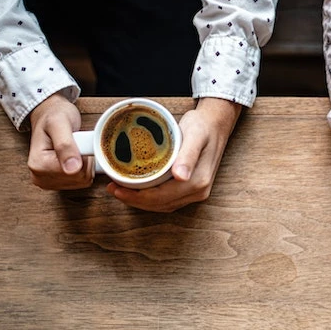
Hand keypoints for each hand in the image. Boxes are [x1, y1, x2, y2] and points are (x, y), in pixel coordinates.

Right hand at [28, 92, 94, 189]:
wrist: (50, 115)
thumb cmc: (54, 116)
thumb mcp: (59, 123)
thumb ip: (65, 145)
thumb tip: (72, 168)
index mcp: (38, 165)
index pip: (76, 172)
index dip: (83, 155)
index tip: (76, 141)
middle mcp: (40, 177)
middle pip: (80, 178)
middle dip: (85, 159)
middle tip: (75, 143)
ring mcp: (49, 181)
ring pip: (84, 180)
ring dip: (85, 163)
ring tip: (74, 148)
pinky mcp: (58, 183)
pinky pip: (83, 181)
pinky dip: (84, 168)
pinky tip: (75, 156)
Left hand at [107, 97, 241, 211]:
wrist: (216, 124)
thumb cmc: (203, 127)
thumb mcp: (195, 136)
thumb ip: (188, 155)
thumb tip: (181, 176)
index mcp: (198, 181)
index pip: (161, 197)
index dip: (136, 197)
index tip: (117, 188)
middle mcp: (199, 191)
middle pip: (160, 204)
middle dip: (135, 200)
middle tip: (114, 189)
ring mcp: (197, 192)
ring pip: (163, 205)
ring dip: (142, 202)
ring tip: (122, 191)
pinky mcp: (193, 189)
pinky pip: (168, 201)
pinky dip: (151, 199)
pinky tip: (139, 191)